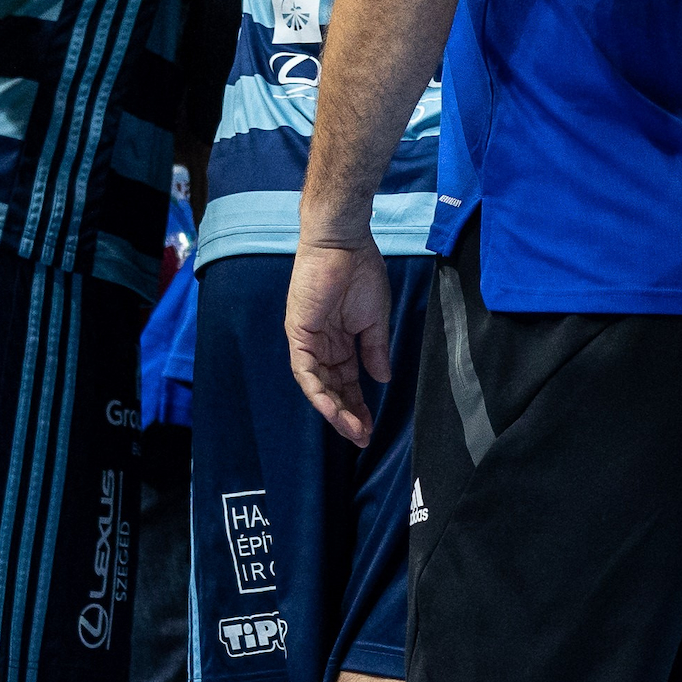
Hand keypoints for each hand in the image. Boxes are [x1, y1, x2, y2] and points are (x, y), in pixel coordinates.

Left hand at [284, 237, 396, 443]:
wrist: (343, 244)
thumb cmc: (361, 272)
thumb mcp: (375, 318)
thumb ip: (375, 349)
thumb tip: (382, 378)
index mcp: (341, 342)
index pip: (348, 381)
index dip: (359, 404)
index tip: (371, 426)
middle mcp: (322, 346)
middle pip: (333, 389)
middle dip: (348, 415)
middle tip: (362, 437)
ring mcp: (308, 342)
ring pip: (318, 386)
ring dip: (334, 410)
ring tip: (352, 430)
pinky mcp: (299, 335)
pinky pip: (305, 370)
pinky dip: (318, 391)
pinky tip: (332, 408)